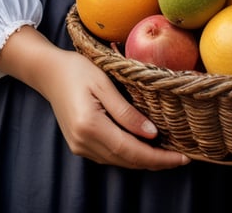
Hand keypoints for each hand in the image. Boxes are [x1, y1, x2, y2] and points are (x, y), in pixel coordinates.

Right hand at [0, 26, 189, 169]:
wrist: (48, 72)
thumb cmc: (77, 70)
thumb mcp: (104, 84)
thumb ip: (126, 112)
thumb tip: (150, 133)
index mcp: (90, 126)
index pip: (132, 151)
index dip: (159, 157)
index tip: (182, 157)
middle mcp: (84, 143)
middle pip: (127, 161)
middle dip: (156, 162)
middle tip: (182, 158)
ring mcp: (80, 147)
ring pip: (119, 161)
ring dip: (144, 160)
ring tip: (169, 154)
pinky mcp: (80, 145)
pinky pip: (110, 155)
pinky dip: (129, 155)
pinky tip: (144, 147)